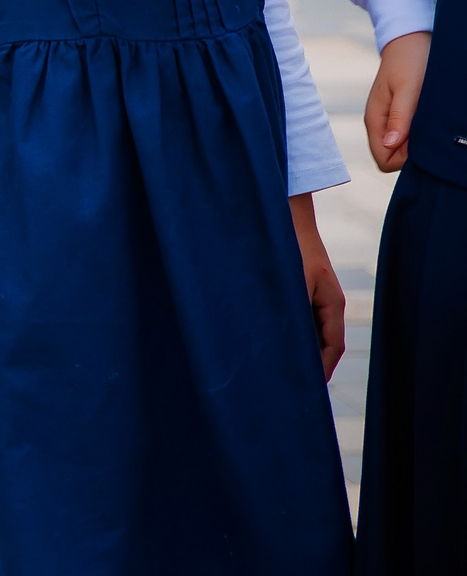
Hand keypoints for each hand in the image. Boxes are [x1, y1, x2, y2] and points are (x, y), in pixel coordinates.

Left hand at [289, 193, 343, 378]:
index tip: (309, 389)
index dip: (322, 369)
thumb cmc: (289, 246)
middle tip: (292, 385)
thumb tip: (289, 344)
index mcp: (332, 304)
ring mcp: (316, 294)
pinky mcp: (302, 286)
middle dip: (311, 364)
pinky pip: (300, 315)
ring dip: (299, 348)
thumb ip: (293, 312)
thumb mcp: (292, 282)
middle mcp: (327, 302)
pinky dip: (292, 330)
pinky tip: (271, 338)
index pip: (332, 346)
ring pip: (311, 329)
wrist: (285, 213)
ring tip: (280, 369)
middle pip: (323, 341)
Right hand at [366, 31, 429, 172]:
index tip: (421, 142)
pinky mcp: (397, 114)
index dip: (404, 159)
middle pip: (391, 157)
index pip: (383, 159)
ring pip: (399, 148)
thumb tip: (390, 144)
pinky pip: (404, 137)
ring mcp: (387, 119)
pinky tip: (427, 121)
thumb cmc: (409, 62)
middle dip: (410, 154)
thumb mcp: (408, 89)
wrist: (408, 42)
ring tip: (428, 123)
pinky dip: (417, 135)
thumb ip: (399, 117)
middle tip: (428, 131)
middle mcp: (379, 123)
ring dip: (415, 144)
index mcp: (375, 119)